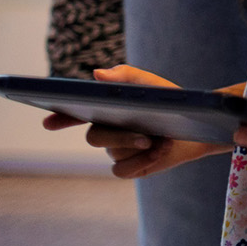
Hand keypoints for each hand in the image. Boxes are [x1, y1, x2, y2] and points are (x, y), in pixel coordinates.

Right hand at [40, 65, 219, 177]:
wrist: (198, 127)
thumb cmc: (171, 102)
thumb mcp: (153, 86)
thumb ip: (127, 76)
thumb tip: (97, 75)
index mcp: (107, 109)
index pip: (75, 113)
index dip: (60, 118)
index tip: (48, 122)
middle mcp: (107, 130)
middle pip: (95, 137)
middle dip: (119, 137)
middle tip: (145, 135)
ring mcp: (116, 150)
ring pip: (112, 153)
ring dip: (140, 148)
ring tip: (163, 140)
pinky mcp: (130, 167)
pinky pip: (122, 171)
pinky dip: (141, 163)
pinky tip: (159, 153)